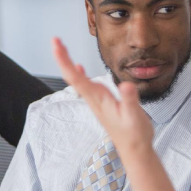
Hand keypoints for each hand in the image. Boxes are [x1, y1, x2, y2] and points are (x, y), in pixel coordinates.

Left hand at [51, 37, 153, 155]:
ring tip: (62, 48)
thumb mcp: (134, 116)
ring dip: (68, 63)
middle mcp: (93, 98)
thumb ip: (130, 101)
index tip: (57, 45)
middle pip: (72, 76)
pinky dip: (79, 73)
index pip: (76, 77)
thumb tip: (125, 86)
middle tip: (55, 40)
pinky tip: (78, 67)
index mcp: (98, 99)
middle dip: (63, 57)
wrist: (134, 150)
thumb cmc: (135, 134)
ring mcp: (96, 100)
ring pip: (77, 79)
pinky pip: (86, 84)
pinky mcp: (101, 102)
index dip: (65, 60)